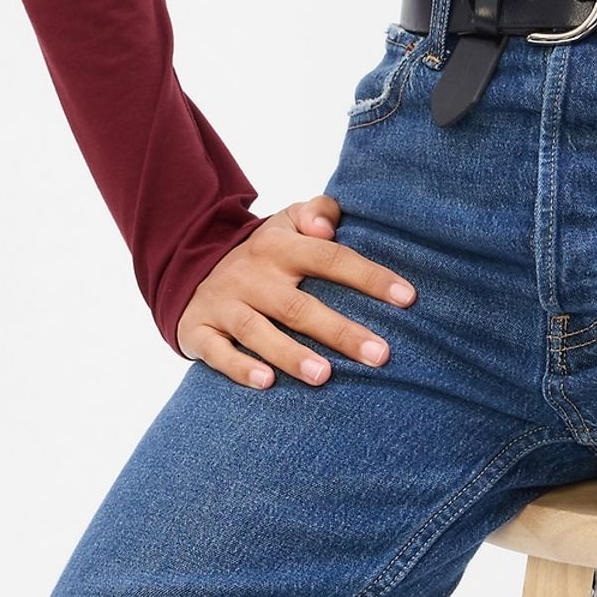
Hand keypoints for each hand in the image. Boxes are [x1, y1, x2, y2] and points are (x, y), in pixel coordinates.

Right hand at [176, 194, 417, 389]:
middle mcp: (252, 276)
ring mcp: (224, 305)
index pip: (331, 258)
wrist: (190, 265)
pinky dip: (240, 368)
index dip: (369, 277)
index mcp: (279, 247)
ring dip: (292, 355)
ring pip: (258, 332)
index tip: (407, 298)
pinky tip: (266, 383)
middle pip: (299, 306)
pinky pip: (217, 353)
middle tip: (380, 354)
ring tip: (326, 376)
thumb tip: (329, 227)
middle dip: (340, 332)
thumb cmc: (262, 252)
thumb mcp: (287, 221)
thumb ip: (318, 213)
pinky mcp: (199, 331)